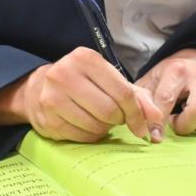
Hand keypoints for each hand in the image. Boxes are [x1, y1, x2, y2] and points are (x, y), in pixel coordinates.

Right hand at [0, 47, 164, 142]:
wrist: (38, 88)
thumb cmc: (82, 83)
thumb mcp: (109, 80)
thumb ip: (138, 97)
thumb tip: (156, 119)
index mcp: (85, 58)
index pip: (122, 92)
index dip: (137, 113)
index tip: (141, 124)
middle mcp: (65, 74)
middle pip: (109, 111)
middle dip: (119, 119)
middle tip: (116, 118)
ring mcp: (53, 98)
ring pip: (96, 126)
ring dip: (105, 128)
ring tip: (99, 119)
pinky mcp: (48, 120)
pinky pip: (83, 136)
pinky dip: (91, 135)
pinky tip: (86, 125)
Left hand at [136, 49, 195, 137]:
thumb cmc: (173, 75)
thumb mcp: (153, 80)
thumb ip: (142, 99)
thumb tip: (136, 122)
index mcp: (177, 69)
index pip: (166, 100)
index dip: (158, 123)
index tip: (155, 138)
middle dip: (185, 126)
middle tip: (177, 124)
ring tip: (192, 117)